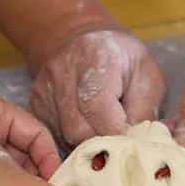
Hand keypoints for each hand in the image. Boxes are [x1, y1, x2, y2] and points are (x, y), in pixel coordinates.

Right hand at [30, 30, 166, 147]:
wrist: (85, 41)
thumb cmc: (123, 61)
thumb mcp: (148, 76)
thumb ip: (145, 110)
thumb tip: (136, 143)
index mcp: (96, 56)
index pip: (97, 106)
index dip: (116, 132)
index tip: (131, 139)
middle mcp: (62, 70)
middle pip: (78, 128)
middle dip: (103, 142)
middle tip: (119, 140)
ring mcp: (45, 88)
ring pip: (65, 136)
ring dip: (89, 144)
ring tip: (106, 132)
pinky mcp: (36, 104)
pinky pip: (54, 135)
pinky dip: (74, 141)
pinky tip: (89, 129)